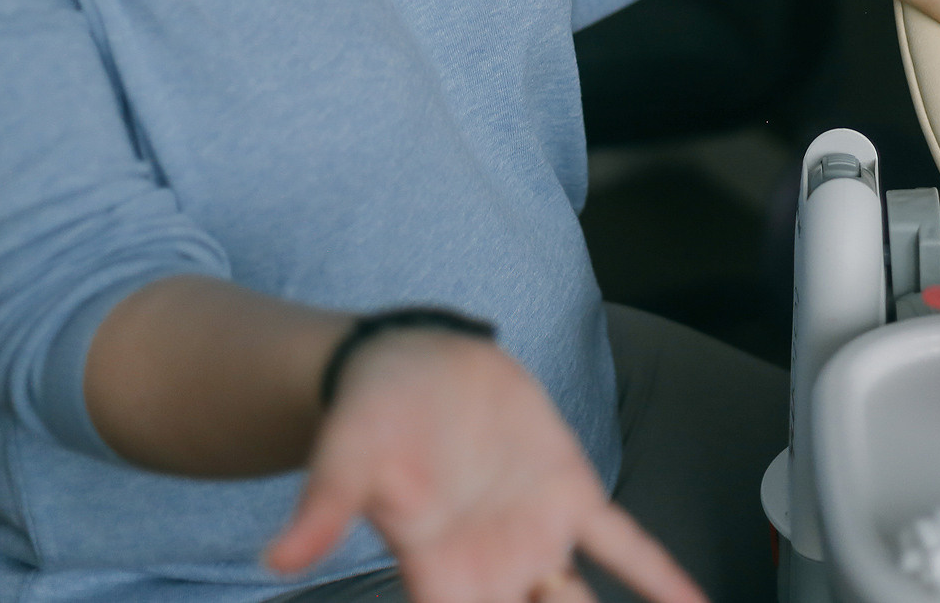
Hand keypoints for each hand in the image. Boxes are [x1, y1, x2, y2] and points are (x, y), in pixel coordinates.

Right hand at [264, 330, 703, 602]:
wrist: (410, 361)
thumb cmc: (370, 416)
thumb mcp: (344, 458)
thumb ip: (322, 512)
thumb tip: (278, 557)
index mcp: (439, 576)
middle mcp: (493, 571)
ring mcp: (535, 537)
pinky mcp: (569, 494)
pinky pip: (623, 546)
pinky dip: (661, 577)